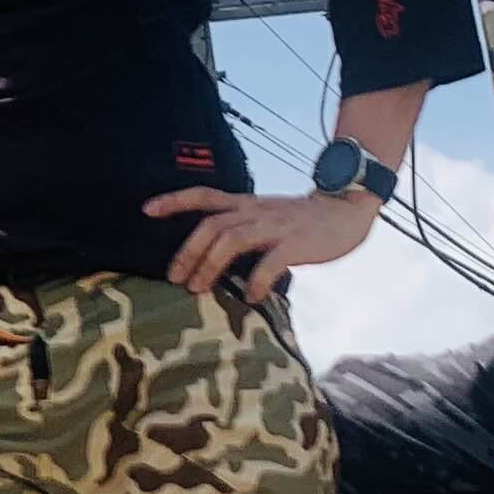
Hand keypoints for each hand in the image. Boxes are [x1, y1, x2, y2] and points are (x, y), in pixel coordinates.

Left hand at [141, 183, 380, 303]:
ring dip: (211, 265)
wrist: (346, 210)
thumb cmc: (300, 221)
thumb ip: (239, 230)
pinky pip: (272, 262)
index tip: (146, 210)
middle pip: (212, 224)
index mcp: (245, 204)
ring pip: (233, 238)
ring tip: (198, 289)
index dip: (174, 200)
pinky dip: (257, 280)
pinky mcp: (297, 243)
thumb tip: (208, 260)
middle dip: (188, 250)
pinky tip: (250, 298)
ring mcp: (276, 226)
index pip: (204, 196)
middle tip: (175, 278)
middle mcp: (255, 211)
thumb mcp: (264, 217)